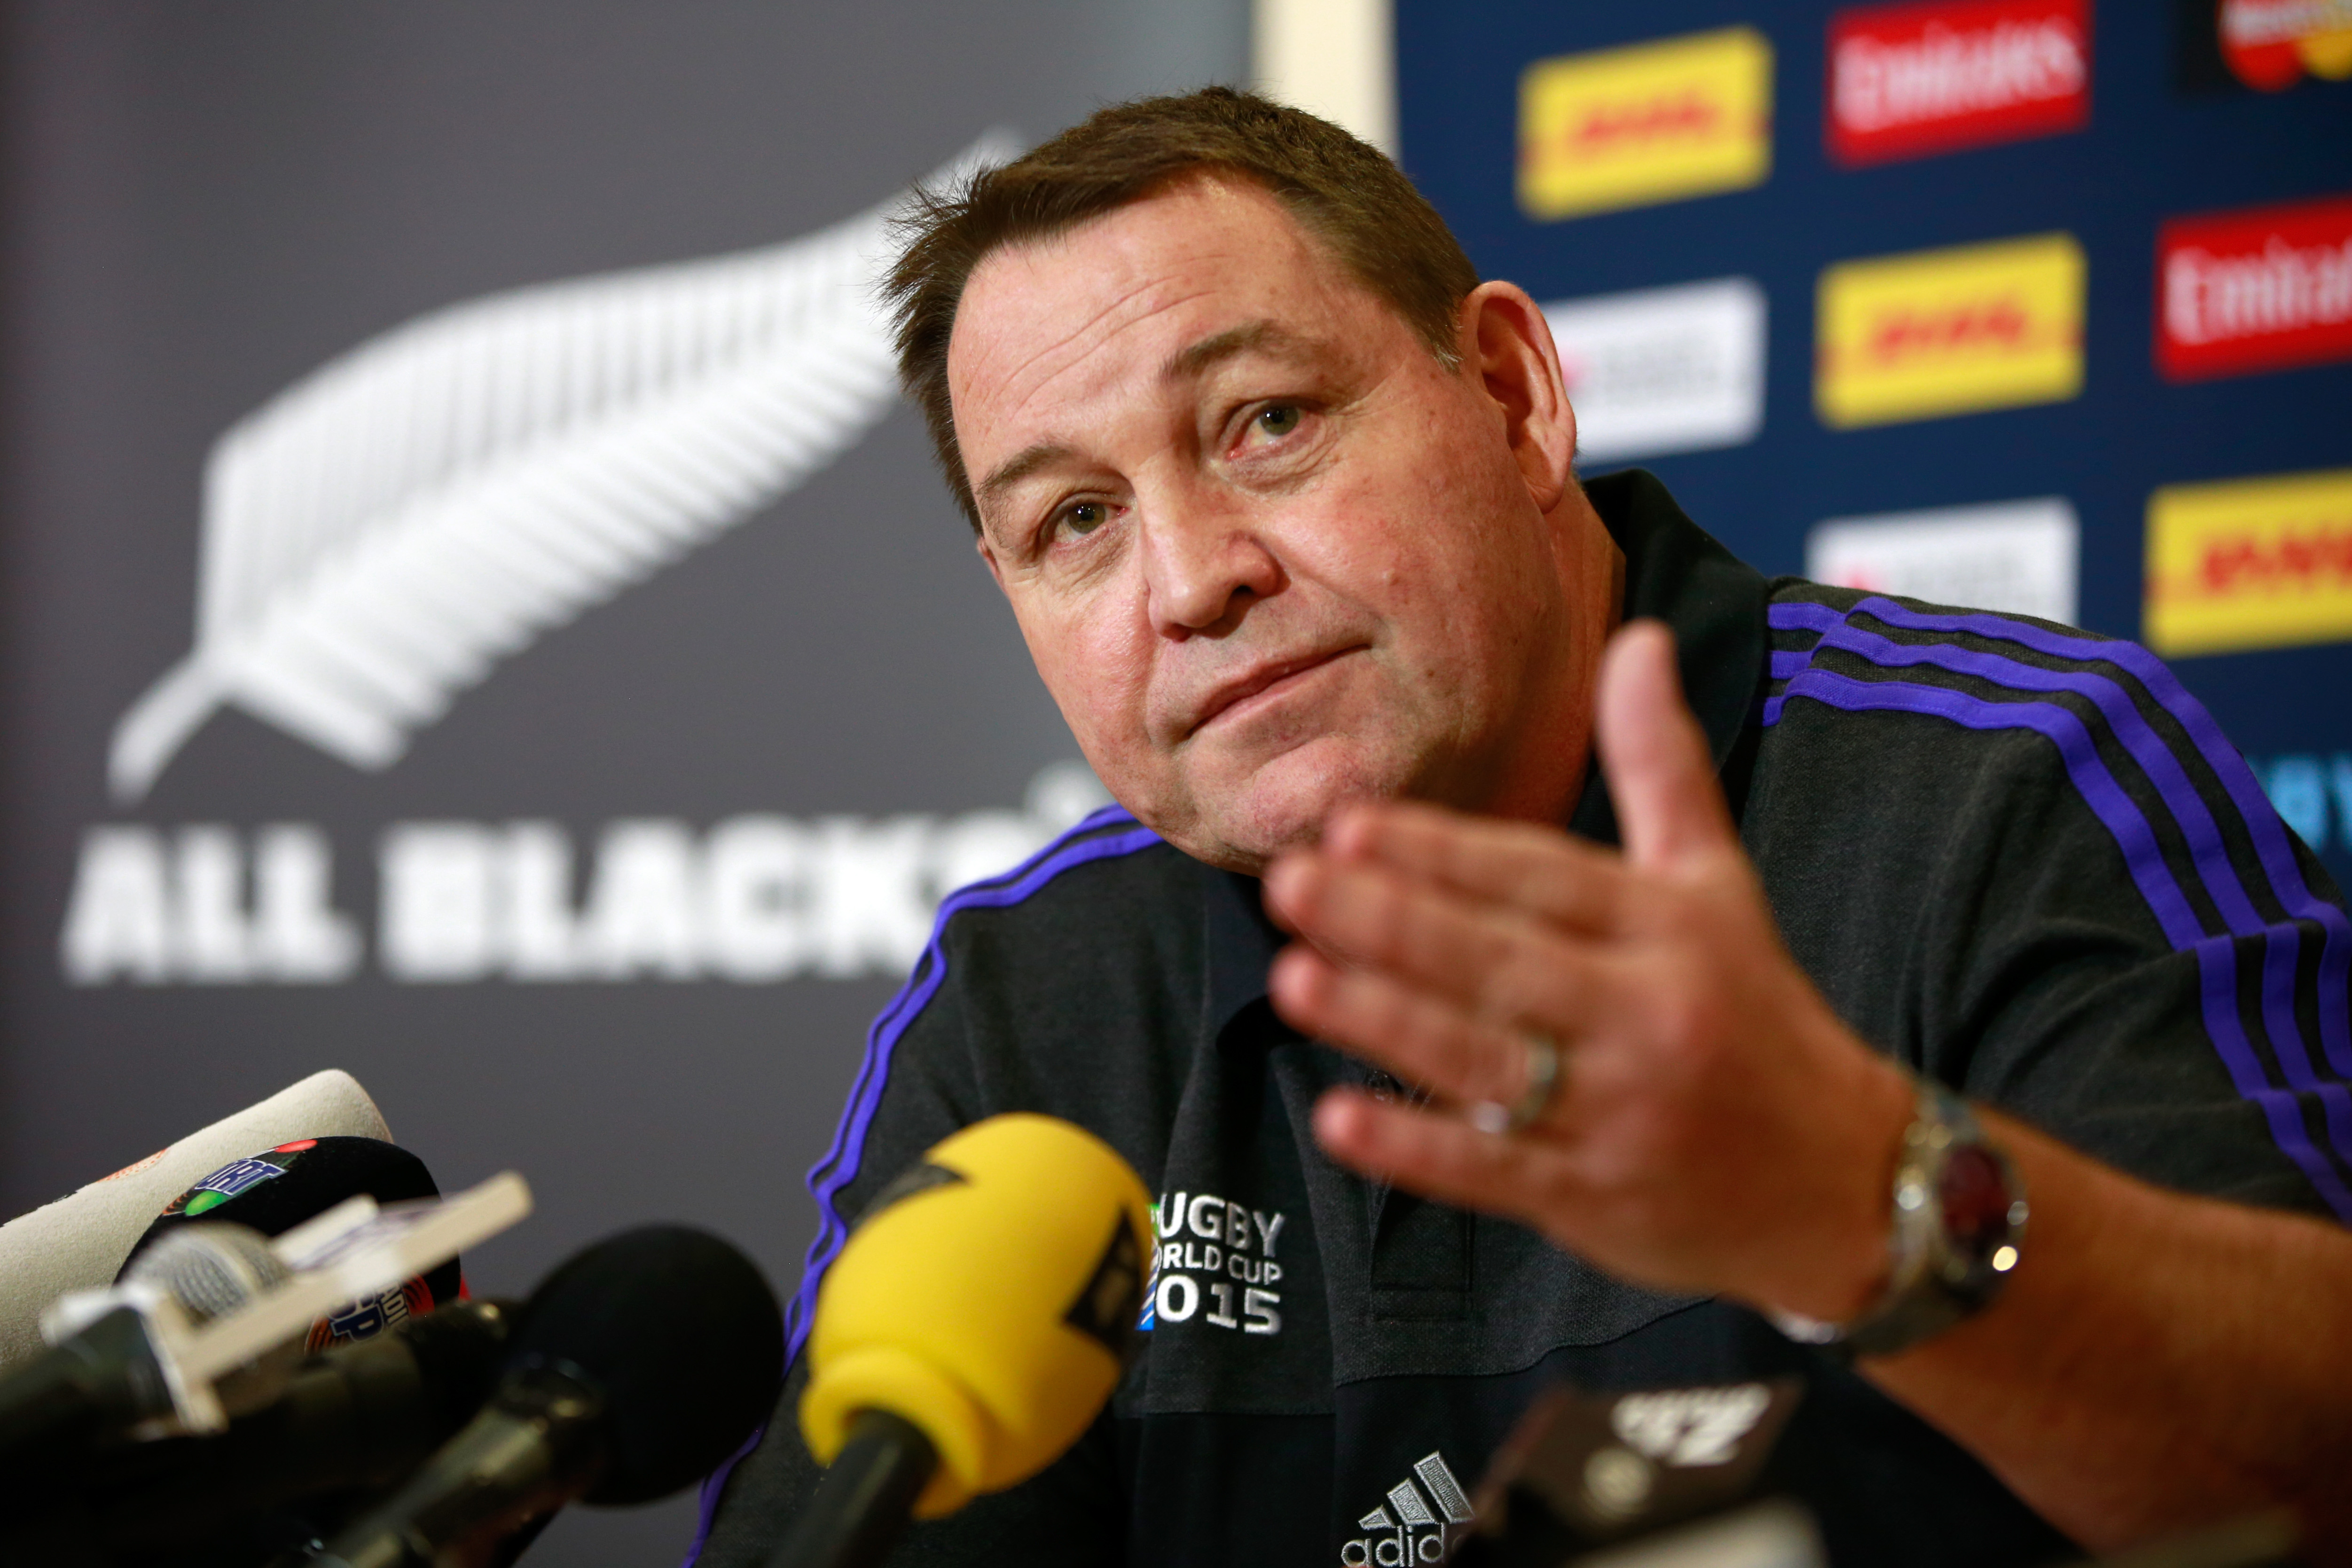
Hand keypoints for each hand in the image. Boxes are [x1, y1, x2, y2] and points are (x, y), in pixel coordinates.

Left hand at [1262, 621, 1915, 1321]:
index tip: (1352, 822)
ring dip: (1384, 1021)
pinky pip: (1493, 1169)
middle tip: (1290, 880)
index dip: (1445, 851)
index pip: (1542, 879)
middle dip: (1390, 920)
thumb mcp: (1718, 883)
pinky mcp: (1594, 1198)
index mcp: (1671, 930)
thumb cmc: (1756, 1013)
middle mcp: (1647, 1015)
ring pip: (1485, 1061)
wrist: (1847, 1183)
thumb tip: (1641, 638)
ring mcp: (1619, 1112)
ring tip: (1292, 979)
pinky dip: (1416, 1147)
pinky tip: (1338, 1116)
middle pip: (1501, 961)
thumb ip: (1662, 766)